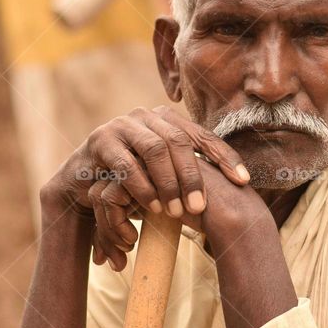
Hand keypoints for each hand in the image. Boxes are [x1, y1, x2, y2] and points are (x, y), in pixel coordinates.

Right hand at [40, 106, 251, 270]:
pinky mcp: (101, 140)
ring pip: (155, 149)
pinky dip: (142, 187)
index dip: (225, 157)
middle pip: (179, 142)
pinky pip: (127, 163)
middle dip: (193, 177)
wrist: (84, 182)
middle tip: (200, 208)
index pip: (203, 137)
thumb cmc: (134, 181)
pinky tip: (152, 207)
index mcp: (168, 120)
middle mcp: (147, 116)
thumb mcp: (164, 174)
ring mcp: (123, 124)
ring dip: (169, 183)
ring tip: (177, 211)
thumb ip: (190, 170)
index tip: (243, 181)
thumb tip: (238, 184)